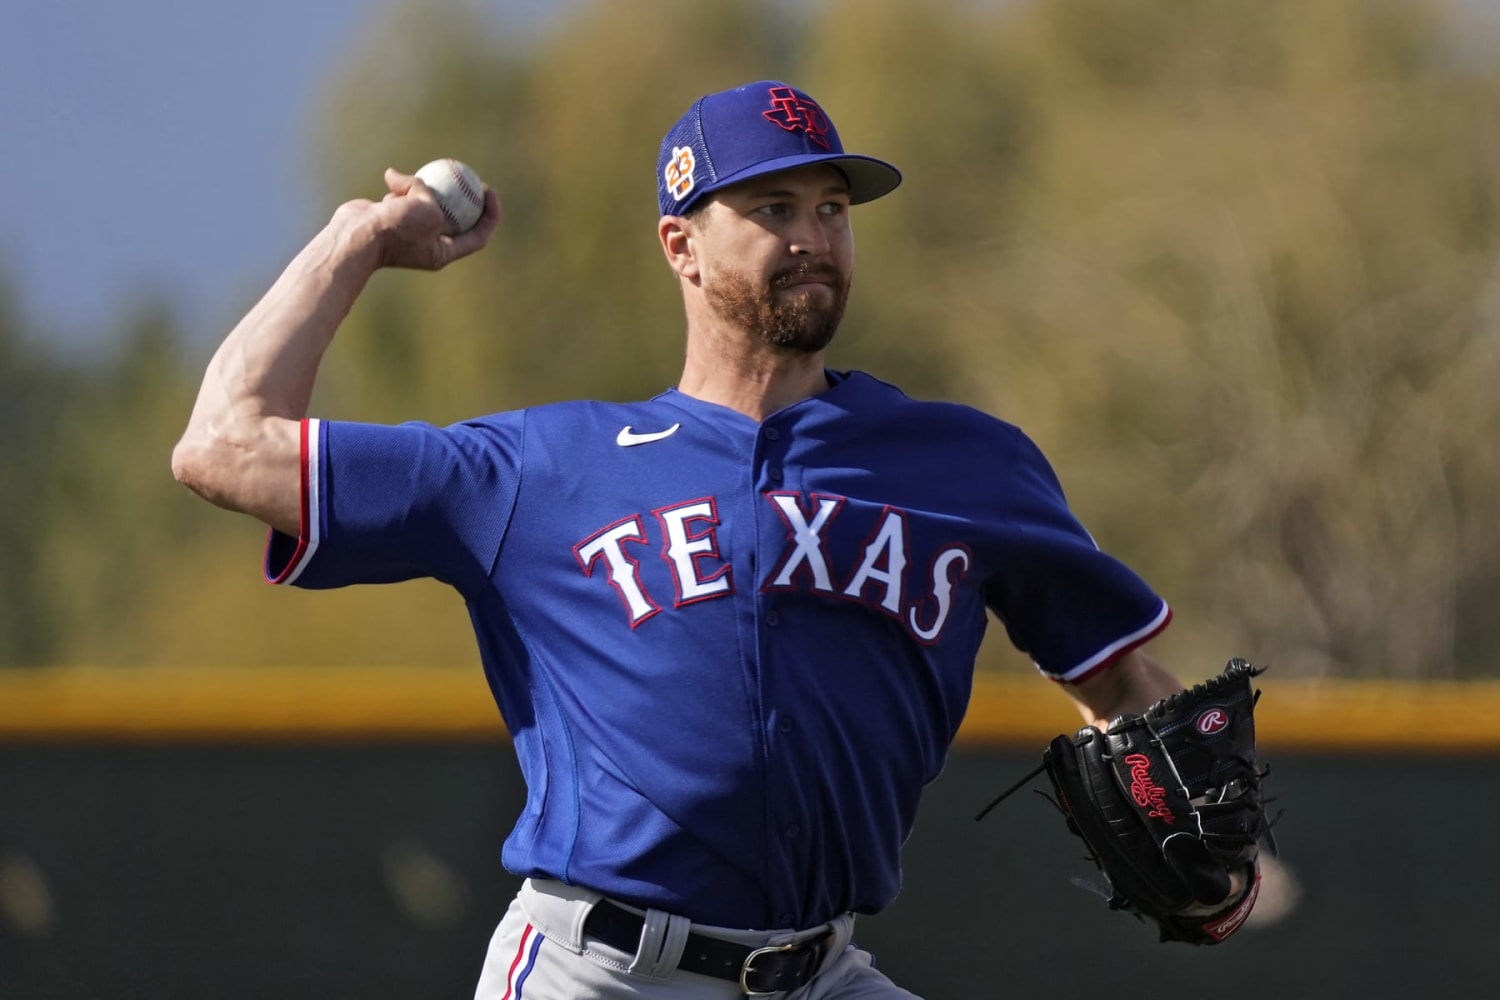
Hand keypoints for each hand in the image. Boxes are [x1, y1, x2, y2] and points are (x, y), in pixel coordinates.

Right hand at [331, 167, 501, 271]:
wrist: (356, 236)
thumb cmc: (396, 230)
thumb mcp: (427, 210)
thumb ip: (430, 194)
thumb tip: (416, 183)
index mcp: (442, 252)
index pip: (477, 236)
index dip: (490, 215)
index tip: (489, 192)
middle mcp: (427, 243)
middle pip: (455, 218)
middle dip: (464, 197)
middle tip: (470, 176)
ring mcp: (408, 230)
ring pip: (425, 203)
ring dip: (421, 186)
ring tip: (417, 176)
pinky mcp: (390, 218)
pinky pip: (401, 197)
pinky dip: (398, 185)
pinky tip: (391, 176)